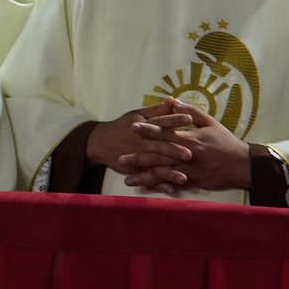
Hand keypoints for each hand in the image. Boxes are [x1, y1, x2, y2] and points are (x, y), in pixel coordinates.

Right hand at [85, 99, 200, 173]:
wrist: (99, 142)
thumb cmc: (122, 126)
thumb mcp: (137, 114)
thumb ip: (156, 110)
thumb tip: (173, 100)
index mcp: (144, 127)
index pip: (161, 122)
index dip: (174, 120)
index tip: (189, 119)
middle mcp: (142, 142)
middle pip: (160, 146)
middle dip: (174, 150)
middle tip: (190, 154)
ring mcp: (138, 157)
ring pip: (156, 165)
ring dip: (169, 173)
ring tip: (183, 178)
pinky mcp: (134, 169)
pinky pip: (148, 178)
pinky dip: (158, 184)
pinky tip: (170, 189)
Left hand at [113, 101, 256, 193]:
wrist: (243, 165)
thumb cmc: (226, 142)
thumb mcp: (211, 123)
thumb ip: (191, 112)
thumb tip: (174, 101)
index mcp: (190, 138)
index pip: (165, 133)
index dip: (148, 129)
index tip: (133, 126)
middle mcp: (186, 154)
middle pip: (159, 155)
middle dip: (139, 157)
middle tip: (119, 157)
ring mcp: (188, 169)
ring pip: (162, 173)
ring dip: (144, 176)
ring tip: (127, 179)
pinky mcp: (192, 181)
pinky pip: (172, 184)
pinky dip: (159, 186)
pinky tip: (146, 188)